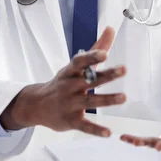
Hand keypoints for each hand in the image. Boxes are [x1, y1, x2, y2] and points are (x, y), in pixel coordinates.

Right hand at [0, 27, 125, 137]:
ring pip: (90, 102)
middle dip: (106, 75)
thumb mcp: (76, 65)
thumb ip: (96, 48)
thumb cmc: (63, 82)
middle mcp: (70, 87)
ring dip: (106, 100)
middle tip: (124, 70)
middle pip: (89, 80)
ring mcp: (70, 104)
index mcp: (71, 71)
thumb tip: (111, 28)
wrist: (37, 105)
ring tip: (123, 97)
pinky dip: (96, 130)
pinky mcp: (71, 121)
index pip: (81, 62)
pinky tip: (109, 133)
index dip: (92, 57)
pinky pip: (84, 126)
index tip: (105, 53)